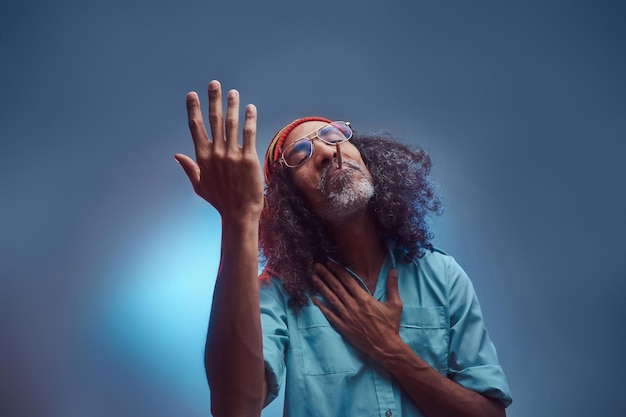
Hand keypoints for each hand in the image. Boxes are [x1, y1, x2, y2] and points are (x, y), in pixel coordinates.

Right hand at [174, 80, 263, 222]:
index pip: (195, 127)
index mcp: (202, 157)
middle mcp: (216, 153)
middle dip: (213, 100)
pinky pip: (248, 134)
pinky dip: (249, 119)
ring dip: (232, 106)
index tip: (192, 94)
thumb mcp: (199, 185)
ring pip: (231, 124)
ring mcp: (232, 155)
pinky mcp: (248, 158)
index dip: (193, 109)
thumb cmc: (220, 201)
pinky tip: (250, 108)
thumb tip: (176, 155)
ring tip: (233, 92)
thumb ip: (188, 168)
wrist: (240, 213)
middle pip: (214, 121)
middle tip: (214, 84)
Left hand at [311, 262, 402, 360]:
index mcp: (364, 299)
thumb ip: (392, 286)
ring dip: (321, 287)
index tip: (329, 263)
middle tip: (316, 266)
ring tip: (313, 277)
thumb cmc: (390, 326)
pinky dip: (320, 306)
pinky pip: (329, 315)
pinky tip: (313, 299)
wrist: (385, 347)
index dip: (337, 270)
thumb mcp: (395, 305)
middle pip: (336, 287)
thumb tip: (394, 271)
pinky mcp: (343, 327)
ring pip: (331, 298)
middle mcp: (353, 306)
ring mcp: (347, 317)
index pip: (348, 280)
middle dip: (326, 275)